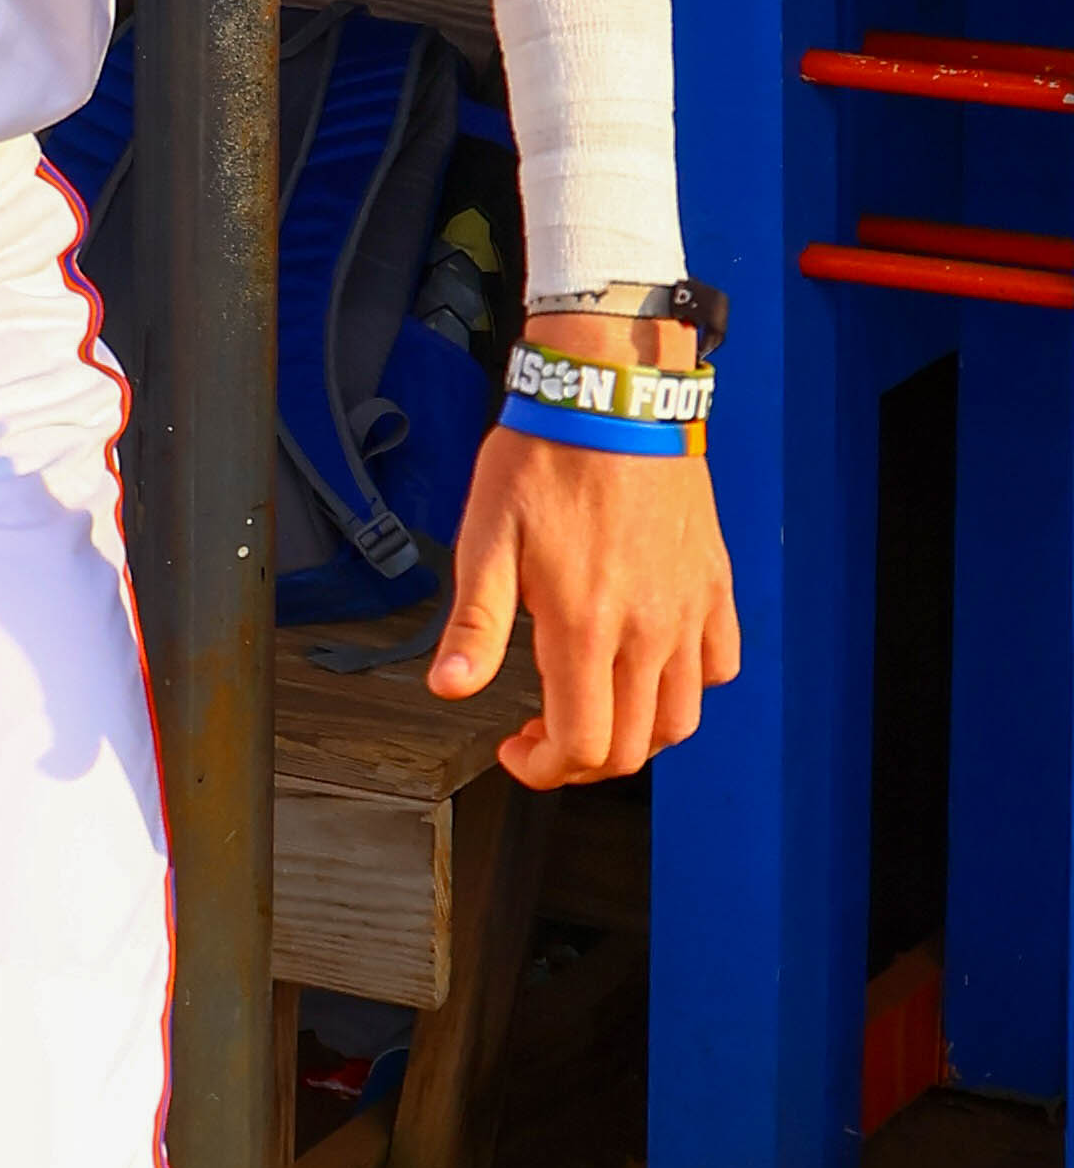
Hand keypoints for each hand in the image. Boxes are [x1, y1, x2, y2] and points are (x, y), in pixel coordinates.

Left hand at [429, 336, 740, 784]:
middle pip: (632, 748)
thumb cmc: (542, 461)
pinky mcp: (714, 585)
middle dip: (580, 763)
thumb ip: (475, 625)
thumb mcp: (485, 539)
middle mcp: (647, 629)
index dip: (542, 769)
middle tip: (542, 736)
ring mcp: (689, 609)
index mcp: (584, 625)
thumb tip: (449, 688)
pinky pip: (718, 665)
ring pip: (681, 719)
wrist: (610, 397)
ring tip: (594, 709)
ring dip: (635, 736)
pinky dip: (687, 689)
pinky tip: (647, 668)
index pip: (581, 744)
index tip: (514, 750)